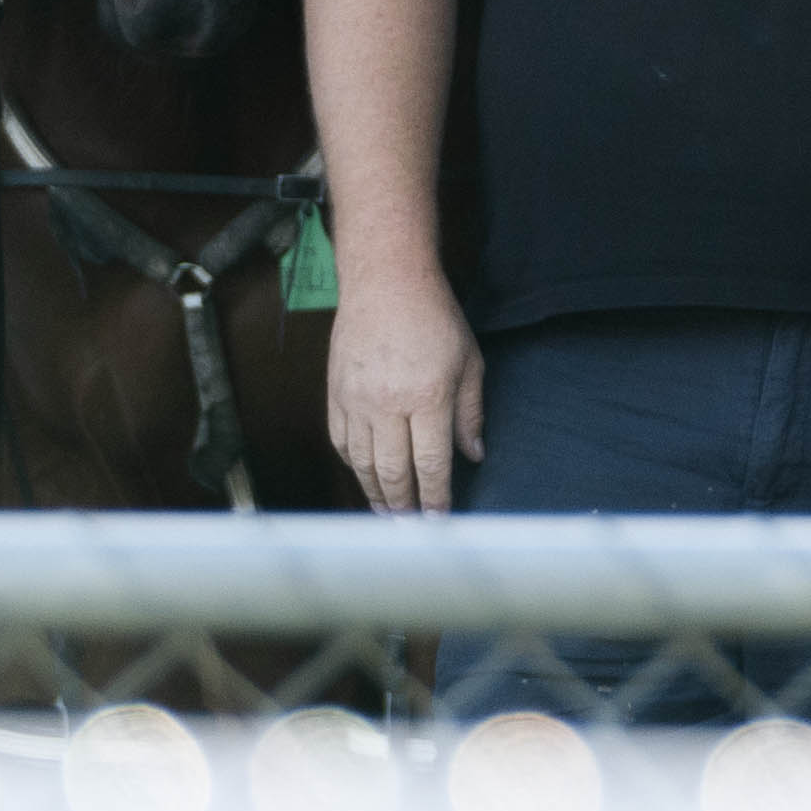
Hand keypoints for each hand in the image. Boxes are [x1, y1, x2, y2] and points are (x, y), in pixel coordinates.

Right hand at [325, 267, 485, 513]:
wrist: (385, 282)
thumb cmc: (434, 318)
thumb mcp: (470, 362)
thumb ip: (471, 413)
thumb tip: (474, 455)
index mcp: (428, 397)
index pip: (431, 464)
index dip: (436, 498)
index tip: (439, 520)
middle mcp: (388, 404)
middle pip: (394, 473)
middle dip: (404, 507)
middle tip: (411, 528)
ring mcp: (357, 400)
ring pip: (363, 464)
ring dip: (376, 494)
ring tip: (388, 514)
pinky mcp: (336, 393)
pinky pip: (342, 442)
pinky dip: (354, 465)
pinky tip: (366, 477)